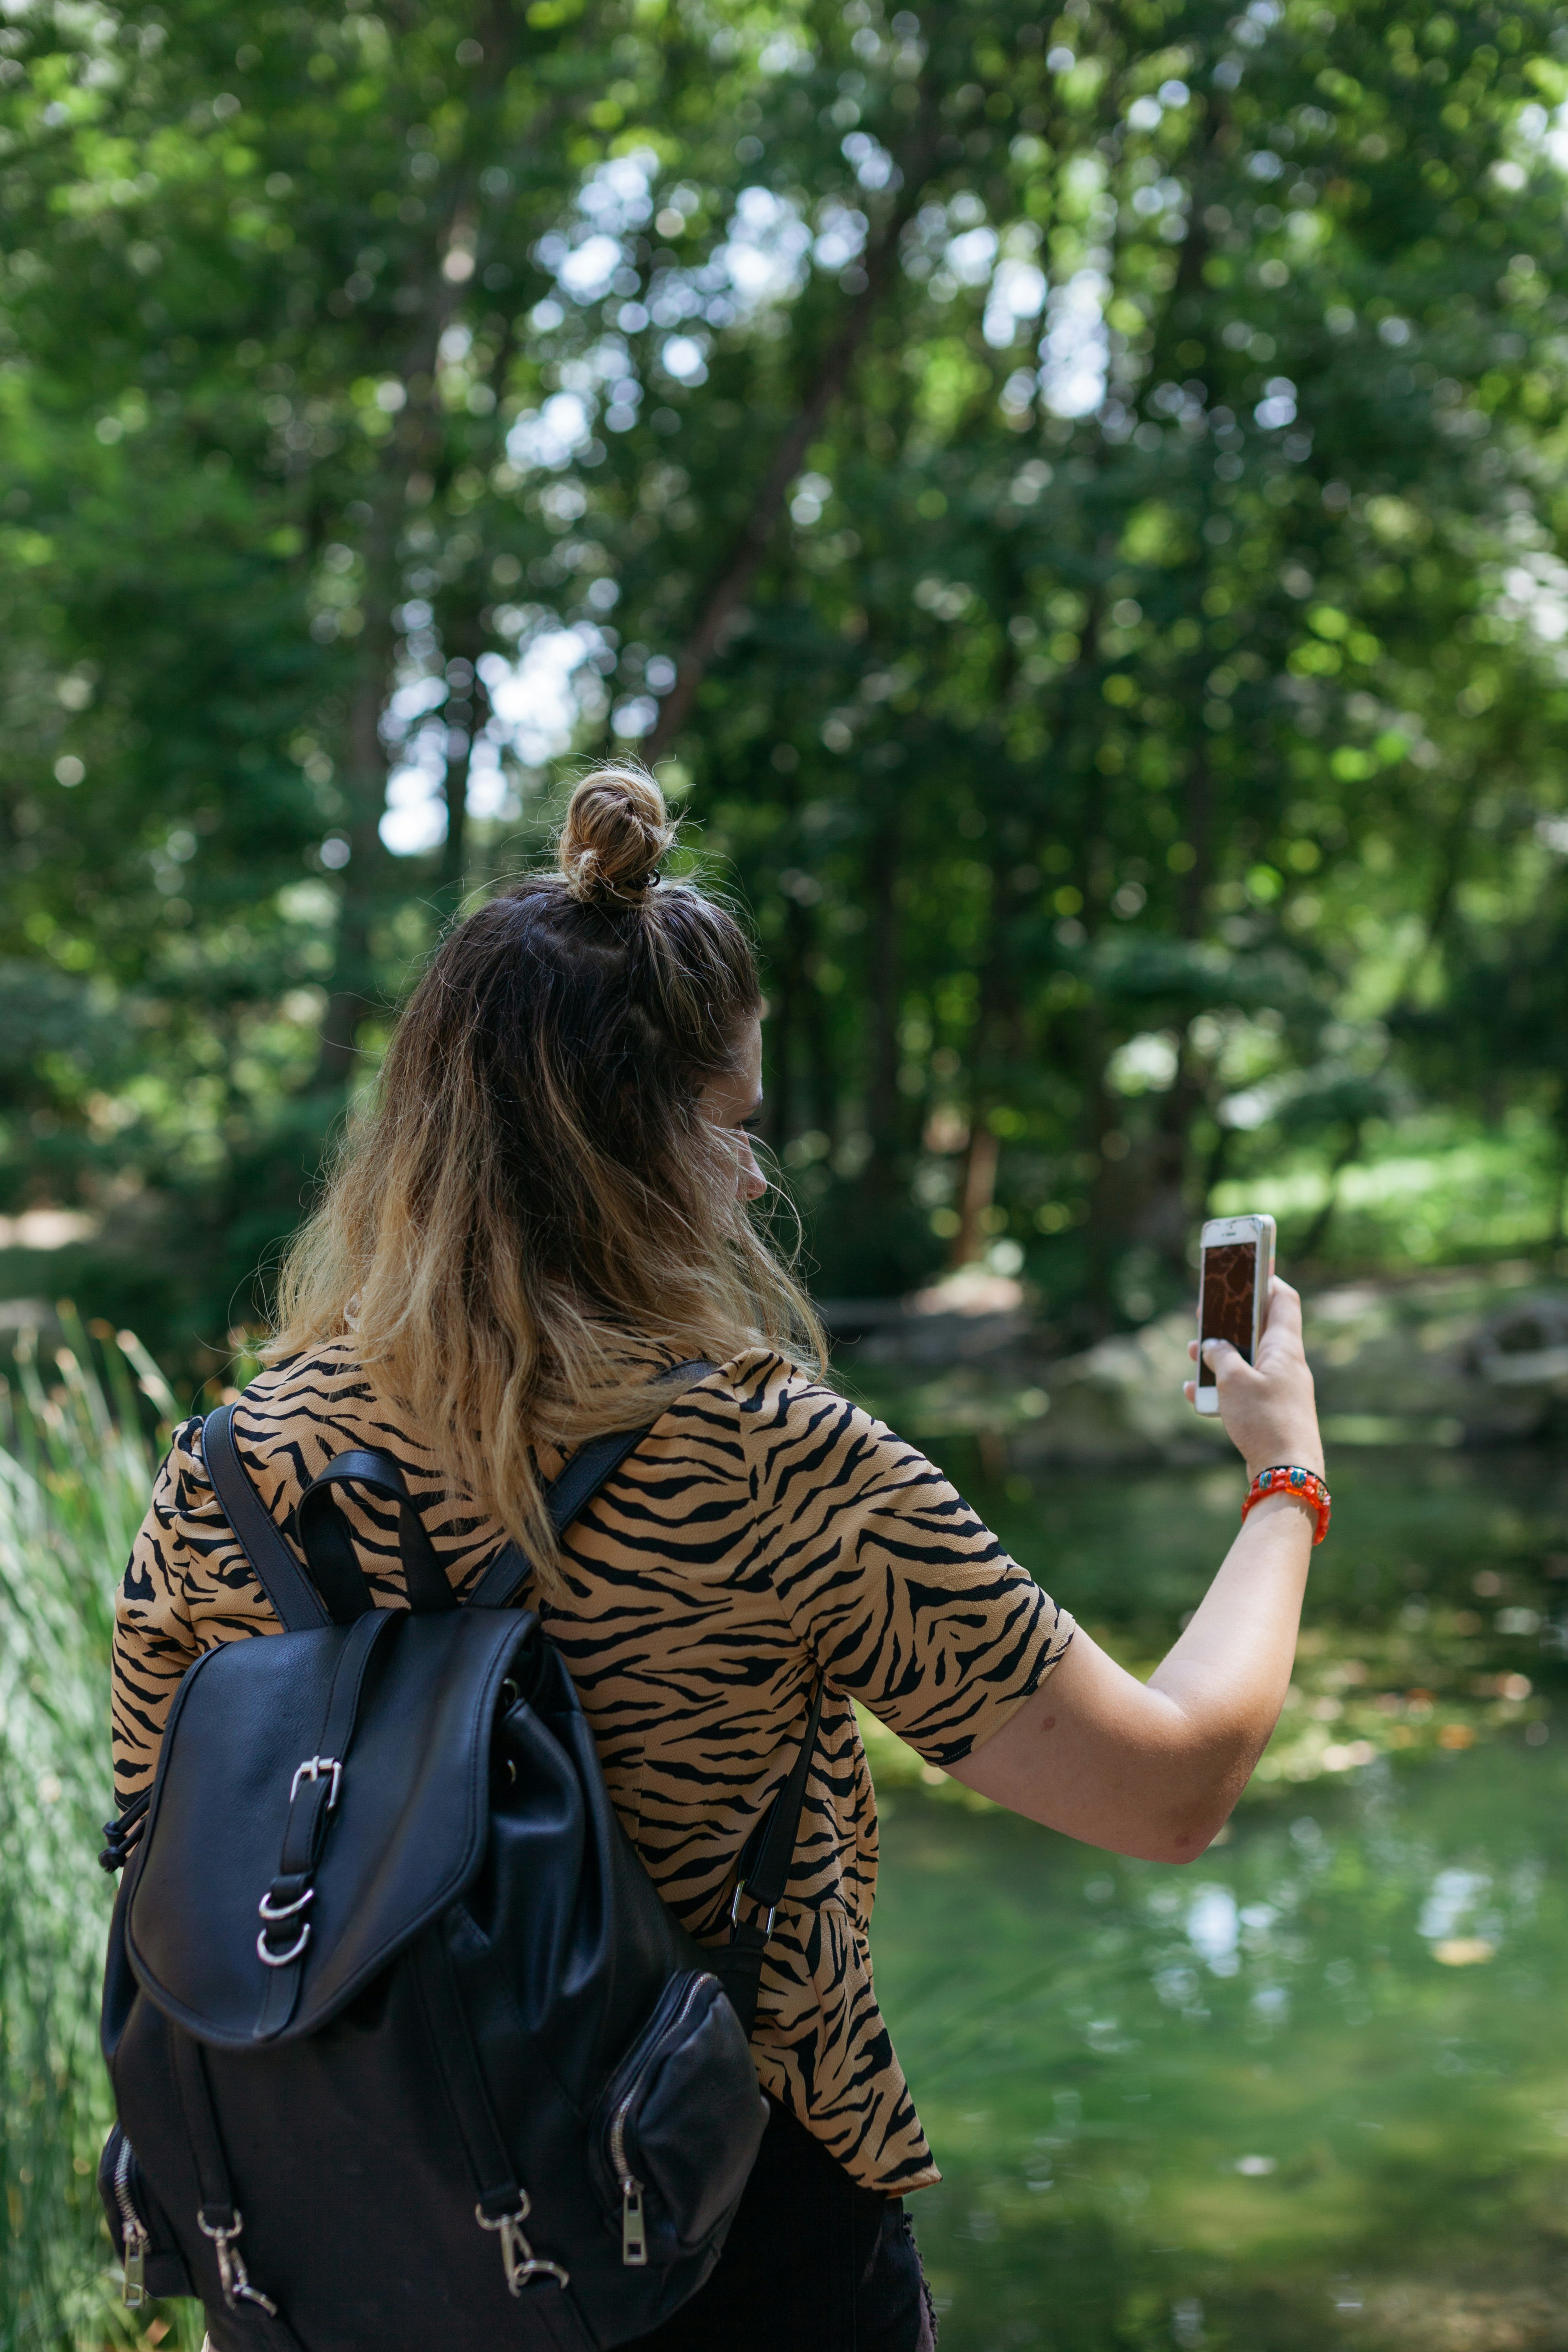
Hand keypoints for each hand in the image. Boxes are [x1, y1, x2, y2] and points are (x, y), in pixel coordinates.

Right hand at [1184, 1276, 1323, 1481]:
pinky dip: (1220, 1388)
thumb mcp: (1234, 1381)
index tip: (1247, 1268)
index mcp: (1284, 1347)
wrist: (1287, 1472)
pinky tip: (1195, 1394)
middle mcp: (1286, 1364)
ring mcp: (1279, 1388)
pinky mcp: (1269, 1411)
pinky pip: (1242, 1390)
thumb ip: (1220, 1357)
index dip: (1266, 1279)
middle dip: (1229, 1320)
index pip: (1283, 1299)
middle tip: (1206, 1313)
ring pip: (1246, 1360)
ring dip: (1219, 1355)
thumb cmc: (1265, 1420)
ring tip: (1192, 1353)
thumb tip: (1211, 1346)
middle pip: (1258, 1329)